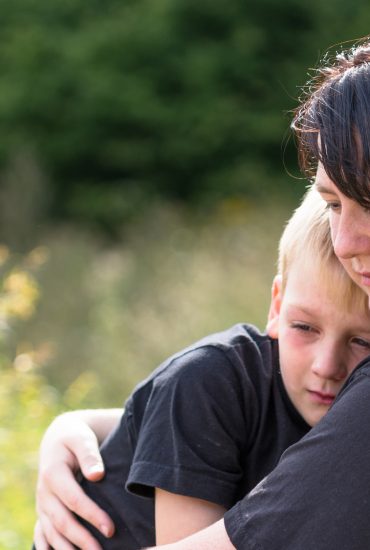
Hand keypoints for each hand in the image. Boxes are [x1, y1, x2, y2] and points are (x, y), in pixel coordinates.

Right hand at [34, 411, 115, 549]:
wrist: (58, 438)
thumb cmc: (75, 438)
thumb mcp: (82, 439)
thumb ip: (89, 455)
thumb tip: (97, 475)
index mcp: (53, 474)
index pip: (73, 500)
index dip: (92, 515)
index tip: (110, 528)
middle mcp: (44, 492)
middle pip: (62, 521)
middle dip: (82, 539)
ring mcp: (42, 504)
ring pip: (52, 533)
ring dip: (68, 549)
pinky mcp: (43, 511)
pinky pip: (42, 534)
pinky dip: (49, 548)